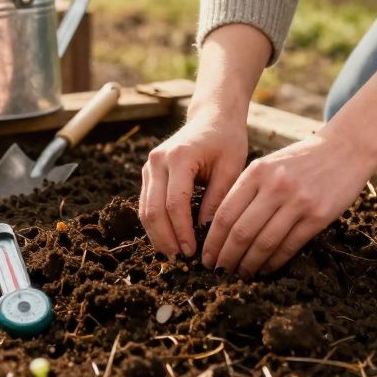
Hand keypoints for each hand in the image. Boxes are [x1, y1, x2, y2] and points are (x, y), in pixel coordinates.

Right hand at [140, 109, 248, 257]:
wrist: (212, 117)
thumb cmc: (227, 140)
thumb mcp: (231, 168)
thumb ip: (218, 199)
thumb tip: (207, 235)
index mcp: (179, 156)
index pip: (175, 202)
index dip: (182, 230)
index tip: (193, 251)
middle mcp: (158, 160)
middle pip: (153, 209)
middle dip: (166, 238)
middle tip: (181, 260)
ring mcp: (149, 166)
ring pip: (145, 209)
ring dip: (157, 235)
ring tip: (174, 255)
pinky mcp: (149, 172)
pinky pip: (146, 203)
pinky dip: (155, 224)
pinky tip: (169, 239)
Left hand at [201, 129, 376, 276]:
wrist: (345, 148)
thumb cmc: (302, 160)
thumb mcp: (269, 164)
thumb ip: (247, 189)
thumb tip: (222, 229)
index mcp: (257, 172)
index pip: (225, 213)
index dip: (213, 241)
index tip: (206, 257)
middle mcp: (275, 186)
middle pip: (241, 232)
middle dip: (226, 257)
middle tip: (219, 272)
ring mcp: (299, 201)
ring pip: (264, 243)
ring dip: (249, 264)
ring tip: (240, 274)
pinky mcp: (319, 215)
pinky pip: (290, 246)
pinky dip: (274, 262)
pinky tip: (265, 269)